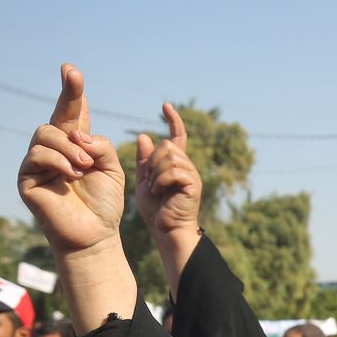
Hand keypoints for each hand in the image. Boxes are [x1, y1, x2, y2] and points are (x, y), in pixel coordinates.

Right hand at [18, 64, 124, 256]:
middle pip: (56, 117)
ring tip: (85, 167)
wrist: (95, 234)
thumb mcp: (112, 168)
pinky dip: (59, 161)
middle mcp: (55, 149)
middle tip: (87, 128)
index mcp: (76, 144)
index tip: (71, 69)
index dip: (72, 92)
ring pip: (47, 134)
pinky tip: (72, 175)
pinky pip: (38, 155)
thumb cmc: (104, 203)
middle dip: (70, 104)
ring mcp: (38, 161)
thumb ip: (101, 145)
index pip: (73, 113)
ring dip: (70, 148)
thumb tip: (78, 135)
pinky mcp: (26, 177)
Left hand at [136, 103, 201, 239]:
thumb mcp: (144, 181)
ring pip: (170, 157)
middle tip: (149, 181)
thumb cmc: (156, 210)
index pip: (177, 136)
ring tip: (154, 188)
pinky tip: (159, 191)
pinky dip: (161, 180)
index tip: (165, 106)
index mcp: (176, 164)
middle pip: (167, 146)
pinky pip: (174, 170)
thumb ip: (144, 161)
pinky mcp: (193, 184)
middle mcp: (187, 166)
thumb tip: (144, 136)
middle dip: (153, 161)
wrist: (165, 230)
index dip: (173, 120)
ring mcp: (192, 175)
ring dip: (156, 172)